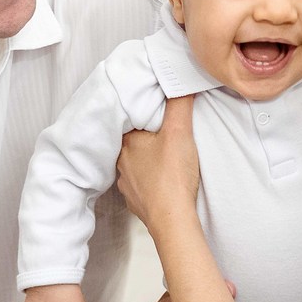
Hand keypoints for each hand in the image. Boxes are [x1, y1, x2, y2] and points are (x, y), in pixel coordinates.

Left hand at [117, 94, 200, 235]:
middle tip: (163, 133)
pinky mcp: (137, 202)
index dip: (143, 114)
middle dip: (147, 138)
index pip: (130, 121)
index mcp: (127, 143)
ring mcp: (128, 184)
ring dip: (148, 161)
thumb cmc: (173, 176)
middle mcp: (122, 163)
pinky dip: (151, 181)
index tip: (155, 112)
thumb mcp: (180, 131)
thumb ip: (179, 103)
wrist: (172, 219)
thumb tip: (179, 81)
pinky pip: (142, 185)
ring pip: (136, 165)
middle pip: (133, 143)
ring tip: (165, 157)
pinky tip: (164, 180)